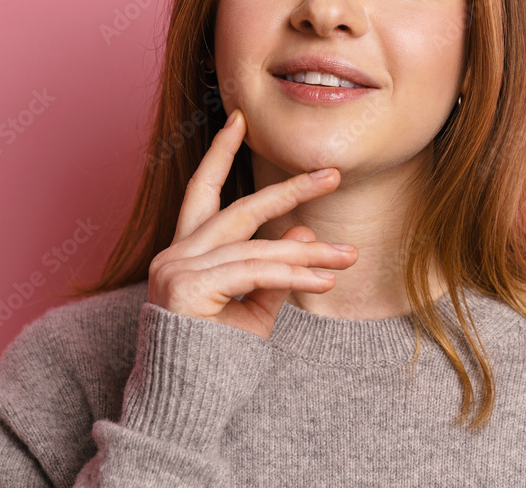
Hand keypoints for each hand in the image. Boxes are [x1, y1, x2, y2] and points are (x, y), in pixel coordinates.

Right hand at [147, 108, 357, 338]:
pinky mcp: (187, 286)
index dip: (220, 154)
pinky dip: (294, 273)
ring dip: (310, 252)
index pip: (202, 191)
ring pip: (257, 246)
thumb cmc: (218, 360)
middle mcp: (176, 253)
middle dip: (290, 190)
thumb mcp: (254, 308)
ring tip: (349, 255)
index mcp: (186, 252)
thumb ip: (276, 269)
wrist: (186, 407)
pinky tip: (325, 278)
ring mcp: (177, 268)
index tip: (238, 119)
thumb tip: (304, 231)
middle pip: (240, 208)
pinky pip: (256, 271)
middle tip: (334, 175)